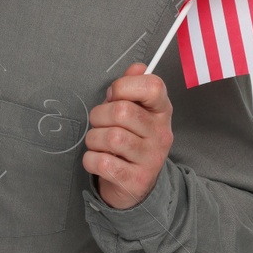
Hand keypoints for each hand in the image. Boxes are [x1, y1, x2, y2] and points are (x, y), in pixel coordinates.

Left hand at [82, 63, 173, 209]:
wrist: (135, 185)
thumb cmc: (129, 139)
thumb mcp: (134, 111)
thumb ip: (131, 87)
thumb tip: (137, 67)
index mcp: (161, 111)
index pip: (153, 86)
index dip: (125, 86)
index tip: (115, 96)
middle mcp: (161, 134)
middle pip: (122, 111)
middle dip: (99, 115)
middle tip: (99, 123)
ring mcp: (151, 159)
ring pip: (111, 137)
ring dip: (93, 139)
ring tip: (98, 143)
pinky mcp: (136, 180)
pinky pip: (103, 163)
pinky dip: (91, 160)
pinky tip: (97, 159)